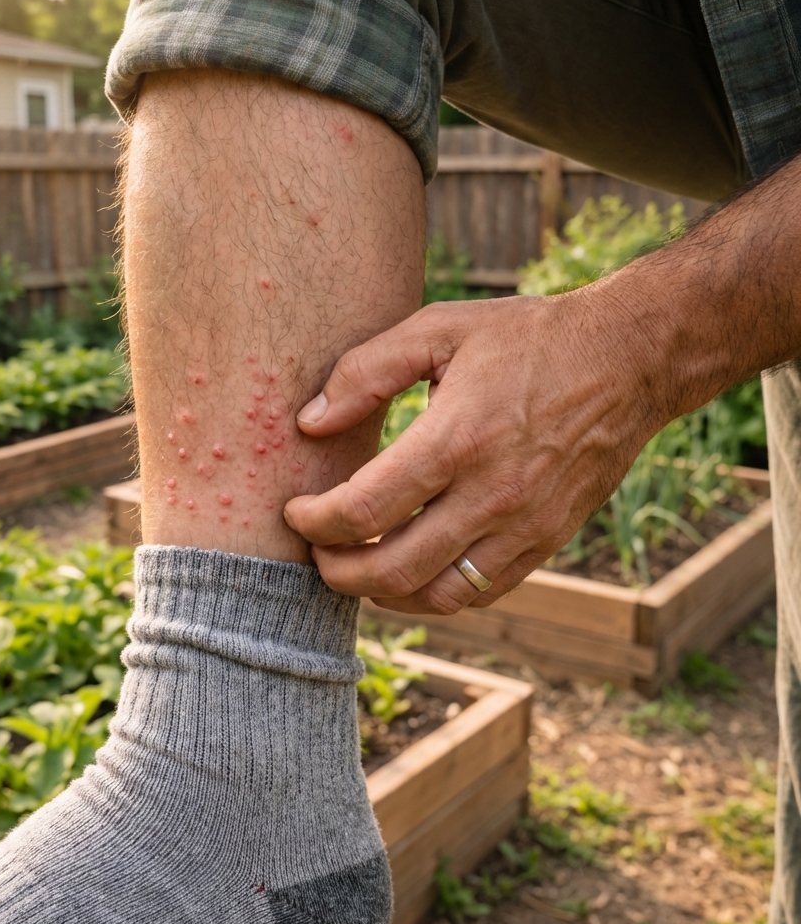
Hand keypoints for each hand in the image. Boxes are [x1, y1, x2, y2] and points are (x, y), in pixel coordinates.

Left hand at [283, 289, 667, 613]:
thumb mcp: (439, 329)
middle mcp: (492, 494)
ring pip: (436, 595)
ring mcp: (525, 526)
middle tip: (314, 551)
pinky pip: (479, 593)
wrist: (629, 359)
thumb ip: (365, 371)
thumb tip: (309, 423)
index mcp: (457, 438)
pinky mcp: (547, 541)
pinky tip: (409, 569)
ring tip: (354, 565)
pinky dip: (432, 593)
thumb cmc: (527, 337)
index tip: (295, 510)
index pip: (364, 509)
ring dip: (381, 592)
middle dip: (336, 571)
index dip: (314, 521)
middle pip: (393, 569)